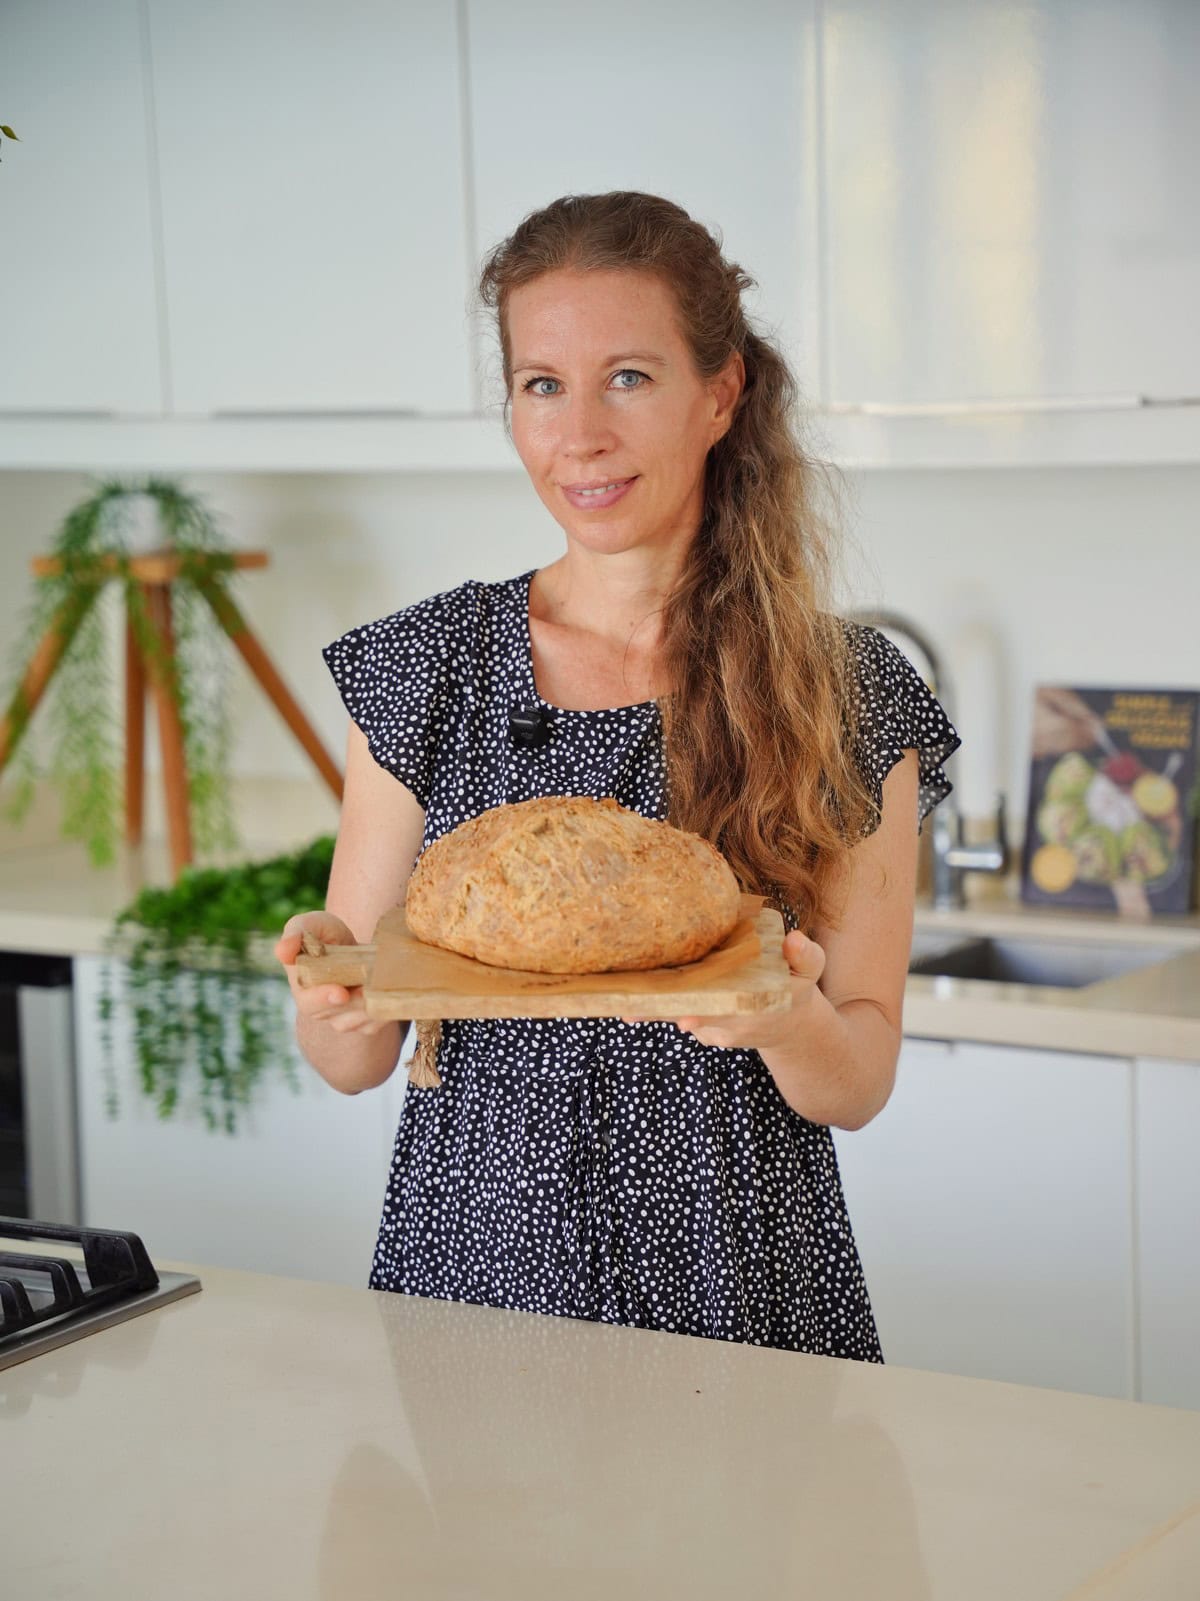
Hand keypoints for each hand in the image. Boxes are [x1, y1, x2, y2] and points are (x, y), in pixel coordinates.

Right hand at [273, 910, 389, 1037]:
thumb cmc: (325, 935)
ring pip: (359, 1021)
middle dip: (354, 1005)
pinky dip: (386, 1011)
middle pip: (337, 1015)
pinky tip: (392, 995)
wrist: (353, 948)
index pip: (309, 1002)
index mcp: (304, 988)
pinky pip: (376, 1023)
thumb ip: (295, 933)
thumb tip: (282, 950)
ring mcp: (343, 1018)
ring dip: (373, 1006)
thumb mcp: (310, 925)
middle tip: (368, 991)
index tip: (340, 993)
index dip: (323, 999)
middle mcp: (321, 1009)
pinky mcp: (364, 1023)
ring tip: (384, 988)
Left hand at [621, 930, 825, 1050]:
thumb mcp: (811, 971)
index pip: (724, 1012)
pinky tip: (633, 990)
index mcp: (753, 1007)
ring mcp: (711, 1030)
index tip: (685, 1019)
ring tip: (617, 1000)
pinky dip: (655, 1004)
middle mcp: (728, 1023)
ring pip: (675, 1018)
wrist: (790, 1027)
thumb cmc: (795, 987)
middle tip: (628, 1010)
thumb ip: (807, 956)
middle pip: (689, 1018)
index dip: (703, 1015)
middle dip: (659, 1014)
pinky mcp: (700, 1029)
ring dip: (648, 1010)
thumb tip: (795, 939)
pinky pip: (675, 1015)